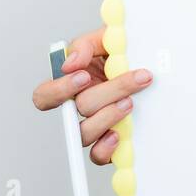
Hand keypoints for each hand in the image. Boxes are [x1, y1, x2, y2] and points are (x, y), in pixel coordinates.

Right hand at [31, 27, 153, 165]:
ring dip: (109, 116)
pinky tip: (120, 134)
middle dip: (107, 93)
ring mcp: (93, 126)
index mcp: (69, 85)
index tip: (85, 76)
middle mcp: (78, 108)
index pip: (45, 96)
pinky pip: (98, 155)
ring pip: (86, 133)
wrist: (150, 64)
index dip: (59, 90)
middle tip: (135, 79)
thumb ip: (84, 46)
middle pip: (78, 109)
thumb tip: (70, 64)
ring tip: (131, 102)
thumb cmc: (121, 53)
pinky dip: (106, 147)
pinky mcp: (108, 143)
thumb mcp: (103, 40)